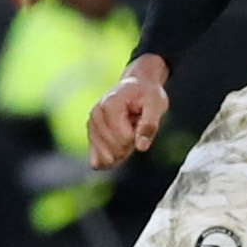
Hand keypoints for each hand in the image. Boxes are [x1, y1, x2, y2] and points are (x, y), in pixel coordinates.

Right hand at [87, 54, 169, 169]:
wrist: (137, 86)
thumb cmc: (147, 94)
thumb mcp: (156, 105)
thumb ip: (149, 125)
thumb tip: (142, 147)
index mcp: (110, 105)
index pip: (125, 138)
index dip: (138, 135)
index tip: (141, 120)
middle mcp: (96, 114)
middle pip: (116, 149)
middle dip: (131, 144)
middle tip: (135, 125)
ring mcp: (90, 125)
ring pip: (107, 157)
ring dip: (123, 150)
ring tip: (127, 129)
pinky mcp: (91, 134)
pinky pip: (96, 160)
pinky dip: (110, 161)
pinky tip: (117, 153)